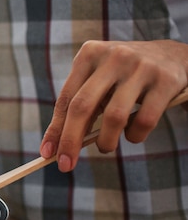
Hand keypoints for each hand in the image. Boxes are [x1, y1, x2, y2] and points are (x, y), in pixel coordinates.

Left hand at [40, 39, 187, 171]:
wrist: (173, 56)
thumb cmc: (123, 76)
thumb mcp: (98, 80)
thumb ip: (79, 105)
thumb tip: (55, 146)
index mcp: (90, 54)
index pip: (66, 98)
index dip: (55, 129)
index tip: (47, 154)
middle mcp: (113, 57)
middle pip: (83, 106)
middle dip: (71, 140)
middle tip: (65, 165)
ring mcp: (141, 67)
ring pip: (114, 117)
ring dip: (105, 142)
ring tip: (105, 147)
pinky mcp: (165, 81)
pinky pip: (144, 120)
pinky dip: (134, 136)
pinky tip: (132, 135)